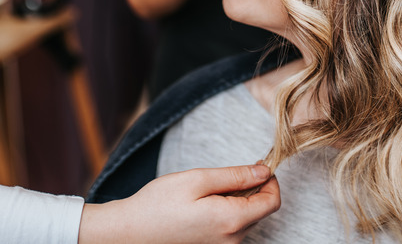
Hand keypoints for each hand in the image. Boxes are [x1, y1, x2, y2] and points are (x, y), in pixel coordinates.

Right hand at [78, 165, 279, 243]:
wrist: (128, 233)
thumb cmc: (158, 204)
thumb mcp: (198, 179)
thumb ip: (236, 176)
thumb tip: (264, 171)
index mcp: (231, 221)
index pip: (272, 201)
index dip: (270, 180)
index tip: (258, 164)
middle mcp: (232, 239)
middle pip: (261, 210)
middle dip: (254, 187)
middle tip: (231, 172)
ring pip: (247, 218)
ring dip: (240, 199)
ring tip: (211, 189)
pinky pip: (232, 226)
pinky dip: (228, 210)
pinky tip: (206, 203)